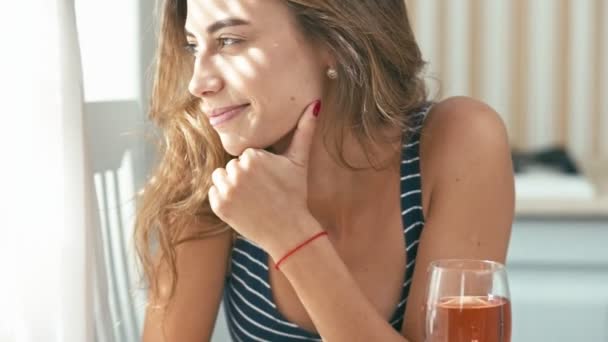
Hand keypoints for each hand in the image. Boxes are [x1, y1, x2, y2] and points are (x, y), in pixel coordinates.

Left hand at [208, 99, 322, 259]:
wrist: (288, 230)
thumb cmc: (294, 194)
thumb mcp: (299, 161)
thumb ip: (304, 131)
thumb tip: (315, 104)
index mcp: (253, 156)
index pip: (246, 154)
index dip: (259, 167)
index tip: (271, 179)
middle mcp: (236, 171)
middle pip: (233, 165)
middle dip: (245, 176)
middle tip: (263, 190)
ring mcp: (226, 190)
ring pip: (221, 177)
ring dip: (232, 185)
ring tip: (252, 197)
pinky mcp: (218, 206)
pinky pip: (214, 193)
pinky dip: (225, 199)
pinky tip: (243, 206)